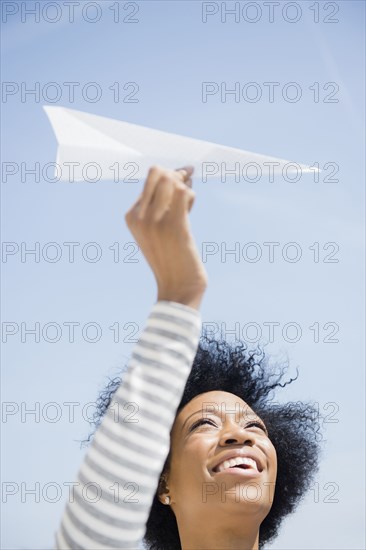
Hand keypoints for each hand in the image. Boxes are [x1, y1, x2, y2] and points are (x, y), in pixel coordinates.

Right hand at [124, 165, 207, 308]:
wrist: (177, 287)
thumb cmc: (172, 258)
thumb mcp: (158, 230)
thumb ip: (163, 205)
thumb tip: (182, 174)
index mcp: (132, 216)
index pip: (149, 179)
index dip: (169, 175)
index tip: (183, 179)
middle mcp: (140, 217)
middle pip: (158, 173)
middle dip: (176, 175)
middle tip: (188, 184)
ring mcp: (155, 221)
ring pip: (172, 181)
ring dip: (185, 187)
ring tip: (188, 204)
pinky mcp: (174, 226)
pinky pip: (184, 194)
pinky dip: (191, 196)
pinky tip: (190, 210)